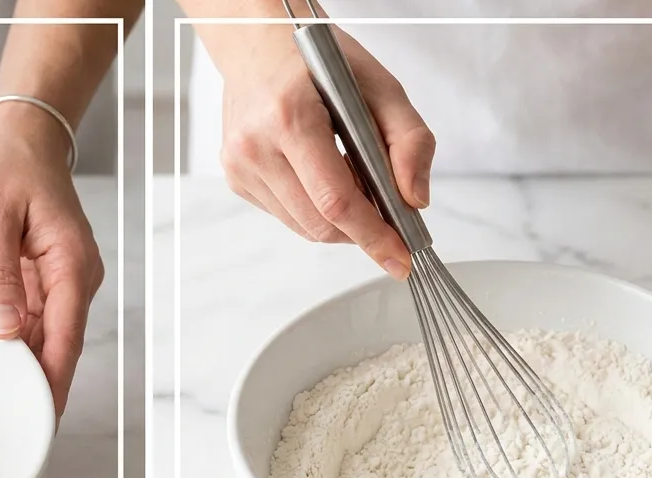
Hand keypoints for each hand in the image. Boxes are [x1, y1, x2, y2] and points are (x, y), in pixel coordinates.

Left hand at [0, 107, 104, 419]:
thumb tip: (2, 330)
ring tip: (3, 405)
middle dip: (41, 387)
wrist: (24, 136)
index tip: (41, 420)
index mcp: (71, 266)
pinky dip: (20, 343)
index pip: (64, 339)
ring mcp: (67, 280)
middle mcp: (77, 278)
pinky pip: (39, 320)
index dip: (52, 383)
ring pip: (49, 337)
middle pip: (61, 346)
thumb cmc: (8, 168)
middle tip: (16, 429)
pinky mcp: (51, 278)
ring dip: (28, 367)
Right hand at [210, 25, 433, 278]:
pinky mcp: (237, 179)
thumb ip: (409, 141)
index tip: (401, 258)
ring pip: (304, 227)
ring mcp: (240, 166)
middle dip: (361, 230)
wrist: (259, 45)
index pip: (335, 200)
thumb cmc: (319, 61)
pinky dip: (316, 209)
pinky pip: (288, 216)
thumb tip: (415, 200)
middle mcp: (255, 146)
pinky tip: (323, 176)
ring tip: (354, 181)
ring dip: (339, 221)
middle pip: (320, 223)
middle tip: (388, 213)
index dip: (373, 236)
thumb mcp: (380, 86)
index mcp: (289, 116)